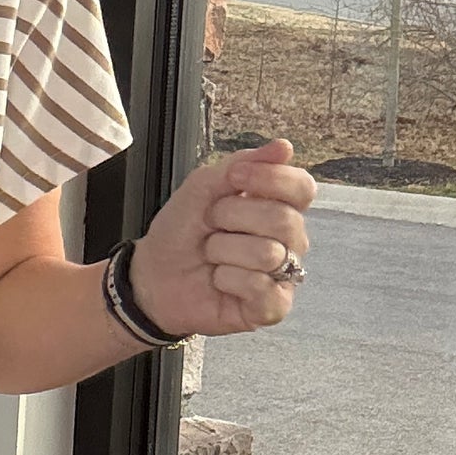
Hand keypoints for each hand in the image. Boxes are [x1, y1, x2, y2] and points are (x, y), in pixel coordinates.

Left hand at [129, 135, 314, 338]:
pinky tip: (218, 279)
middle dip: (232, 217)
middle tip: (210, 225)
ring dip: (223, 250)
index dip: (269, 180)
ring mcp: (284, 275)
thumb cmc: (181, 231)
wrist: (152, 275)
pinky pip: (261, 287)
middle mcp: (290, 240)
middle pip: (284, 219)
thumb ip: (242, 165)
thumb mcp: (202, 188)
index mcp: (279, 206)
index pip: (302, 187)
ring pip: (268, 254)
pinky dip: (227, 279)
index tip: (234, 180)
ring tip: (211, 255)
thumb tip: (284, 147)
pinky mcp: (273, 307)